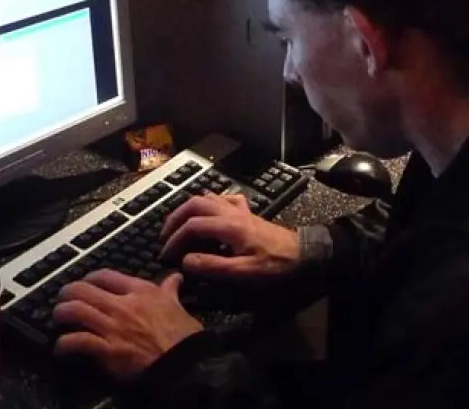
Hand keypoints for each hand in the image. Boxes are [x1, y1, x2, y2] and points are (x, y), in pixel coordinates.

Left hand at [53, 270, 202, 380]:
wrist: (185, 363)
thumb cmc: (183, 336)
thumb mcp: (178, 305)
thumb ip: (170, 290)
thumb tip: (175, 277)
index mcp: (139, 291)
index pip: (104, 275)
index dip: (89, 277)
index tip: (85, 282)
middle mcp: (122, 305)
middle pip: (82, 289)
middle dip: (67, 293)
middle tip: (63, 299)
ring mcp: (113, 327)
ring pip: (74, 310)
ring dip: (61, 314)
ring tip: (58, 319)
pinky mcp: (107, 350)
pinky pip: (76, 341)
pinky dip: (64, 344)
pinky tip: (61, 348)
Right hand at [160, 193, 301, 283]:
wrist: (303, 254)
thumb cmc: (275, 265)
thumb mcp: (243, 272)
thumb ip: (213, 266)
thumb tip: (186, 260)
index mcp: (229, 226)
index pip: (192, 225)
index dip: (175, 238)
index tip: (166, 254)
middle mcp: (231, 212)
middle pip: (194, 203)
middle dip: (175, 217)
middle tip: (165, 235)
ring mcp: (239, 209)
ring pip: (207, 197)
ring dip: (189, 208)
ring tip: (179, 224)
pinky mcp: (247, 212)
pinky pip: (224, 199)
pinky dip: (210, 203)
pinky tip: (208, 214)